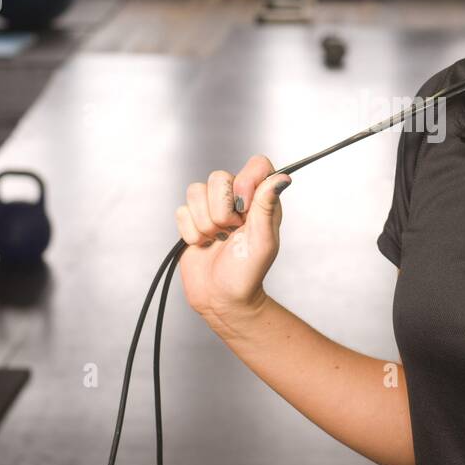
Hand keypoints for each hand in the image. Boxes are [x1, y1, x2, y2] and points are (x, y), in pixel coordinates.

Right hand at [174, 154, 290, 327]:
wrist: (221, 298)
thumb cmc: (247, 274)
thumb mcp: (263, 241)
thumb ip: (267, 206)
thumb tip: (283, 178)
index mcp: (261, 200)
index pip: (256, 165)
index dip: (245, 181)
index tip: (244, 207)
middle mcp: (237, 199)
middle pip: (218, 177)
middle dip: (221, 210)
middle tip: (230, 232)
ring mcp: (212, 208)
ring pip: (195, 191)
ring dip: (204, 223)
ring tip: (216, 239)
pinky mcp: (191, 220)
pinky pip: (181, 210)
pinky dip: (190, 232)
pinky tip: (203, 244)